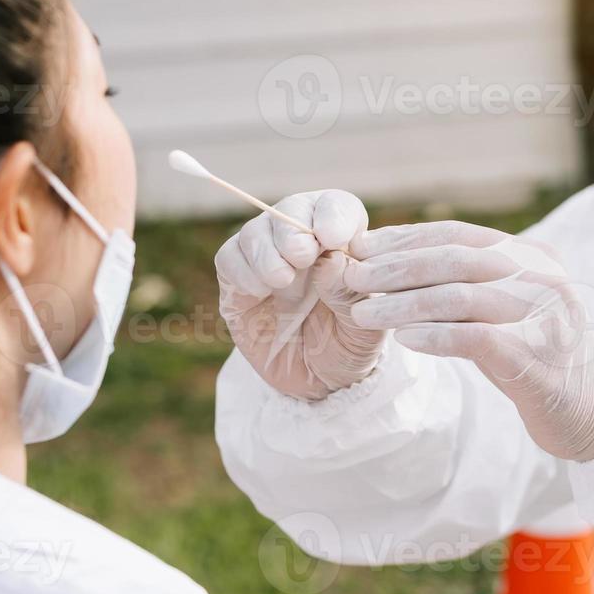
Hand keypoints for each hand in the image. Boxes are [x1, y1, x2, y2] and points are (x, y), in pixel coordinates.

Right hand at [216, 190, 385, 400]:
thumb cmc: (349, 347)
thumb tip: (332, 260)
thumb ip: (351, 294)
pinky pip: (229, 259)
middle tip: (304, 255)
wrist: (321, 386)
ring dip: (267, 251)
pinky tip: (261, 291)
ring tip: (283, 280)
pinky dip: (242, 269)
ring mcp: (268, 260)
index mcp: (341, 241)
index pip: (335, 207)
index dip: (332, 214)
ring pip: (255, 231)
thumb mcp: (364, 328)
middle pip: (290, 209)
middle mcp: (303, 242)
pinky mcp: (238, 284)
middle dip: (294, 230)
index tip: (335, 238)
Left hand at [344, 221, 593, 461]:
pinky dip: (435, 337)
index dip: (406, 239)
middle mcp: (541, 278)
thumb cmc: (538, 358)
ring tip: (365, 313)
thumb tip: (395, 265)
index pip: (459, 236)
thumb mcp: (505, 310)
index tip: (363, 248)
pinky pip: (476, 339)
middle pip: (456, 260)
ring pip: (460, 297)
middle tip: (354, 277)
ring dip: (405, 304)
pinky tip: (404, 341)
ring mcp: (542, 316)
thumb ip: (467, 285)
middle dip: (397, 267)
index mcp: (533, 256)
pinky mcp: (536, 358)